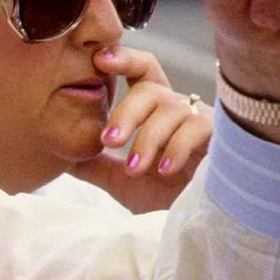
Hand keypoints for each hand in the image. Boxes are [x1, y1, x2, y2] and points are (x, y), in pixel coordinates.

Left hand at [68, 47, 212, 212]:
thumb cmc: (166, 195)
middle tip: (108, 141)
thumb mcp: (121, 181)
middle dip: (125, 113)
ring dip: (147, 140)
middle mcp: (176, 107)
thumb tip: (60, 155)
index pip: (138, 70)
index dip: (122, 59)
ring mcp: (198, 119)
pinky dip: (175, 149)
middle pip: (148, 88)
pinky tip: (163, 171)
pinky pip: (195, 128)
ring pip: (169, 110)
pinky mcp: (219, 135)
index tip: (99, 60)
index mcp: (153, 110)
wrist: (203, 221)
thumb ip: (93, 165)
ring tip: (133, 169)